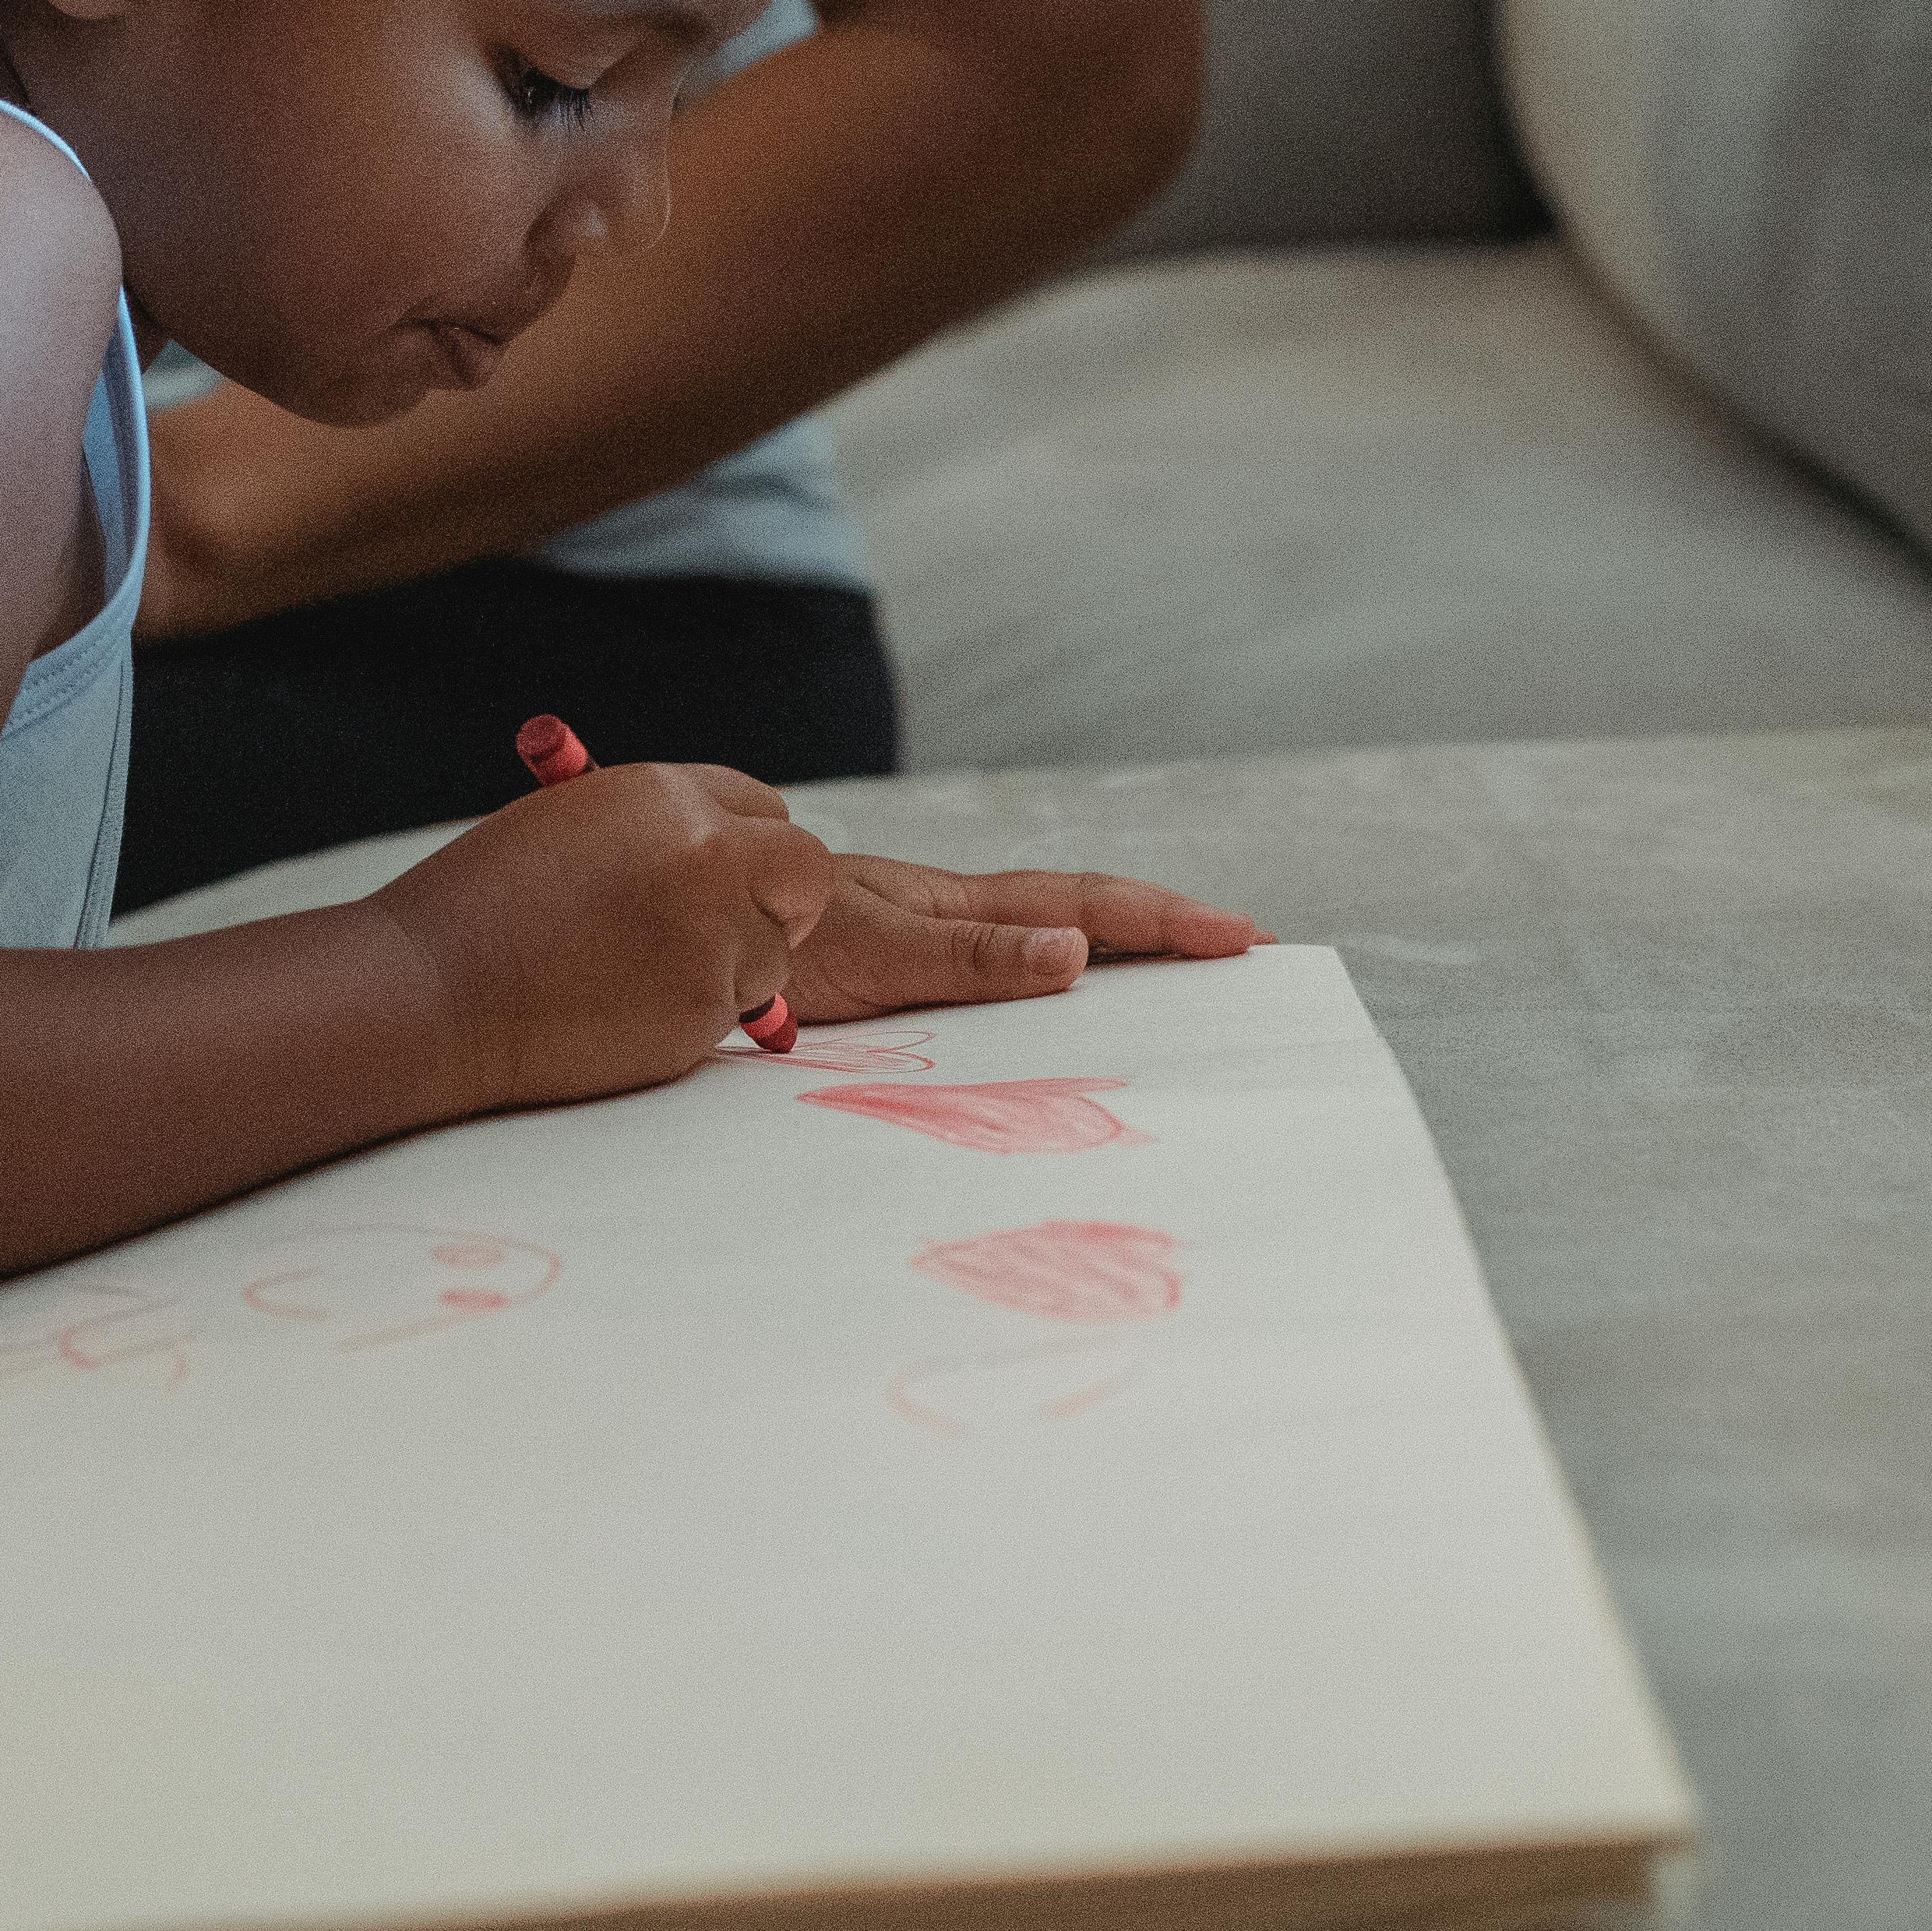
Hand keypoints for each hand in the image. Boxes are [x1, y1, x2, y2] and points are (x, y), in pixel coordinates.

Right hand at [368, 761, 835, 1114]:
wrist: (434, 992)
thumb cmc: (485, 908)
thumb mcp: (577, 826)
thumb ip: (662, 832)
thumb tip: (731, 857)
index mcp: (666, 794)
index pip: (766, 808)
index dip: (755, 847)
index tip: (740, 875)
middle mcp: (706, 855)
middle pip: (805, 872)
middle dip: (786, 900)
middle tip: (745, 928)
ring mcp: (712, 935)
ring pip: (775, 953)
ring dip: (734, 967)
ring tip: (637, 973)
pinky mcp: (704, 1009)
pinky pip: (734, 1011)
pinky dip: (694, 1013)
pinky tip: (620, 1008)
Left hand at [785, 858, 1262, 1024]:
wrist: (686, 937)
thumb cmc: (771, 943)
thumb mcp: (875, 950)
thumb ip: (972, 955)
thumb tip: (1080, 953)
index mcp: (961, 906)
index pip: (1086, 907)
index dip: (1166, 921)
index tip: (1243, 936)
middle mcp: (955, 923)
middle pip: (1083, 919)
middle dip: (1166, 930)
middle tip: (1245, 950)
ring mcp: (930, 951)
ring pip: (1046, 951)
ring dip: (1118, 961)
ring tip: (1185, 985)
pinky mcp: (902, 988)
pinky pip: (1000, 992)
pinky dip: (1054, 997)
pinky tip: (1066, 1023)